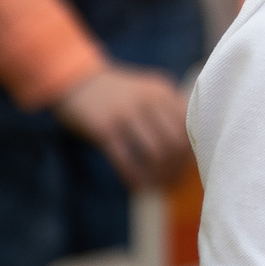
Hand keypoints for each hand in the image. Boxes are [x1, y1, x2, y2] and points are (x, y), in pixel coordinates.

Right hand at [54, 64, 192, 189]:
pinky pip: (127, 160)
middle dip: (175, 166)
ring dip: (157, 175)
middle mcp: (148, 100)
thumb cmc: (116, 92)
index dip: (189, 150)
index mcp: (162, 91)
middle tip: (171, 180)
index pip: (188, 125)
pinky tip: (136, 185)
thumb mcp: (147, 90)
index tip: (184, 165)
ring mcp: (126, 114)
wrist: (75, 80)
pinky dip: (135, 177)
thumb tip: (188, 151)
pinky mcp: (104, 129)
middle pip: (175, 142)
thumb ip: (168, 111)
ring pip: (155, 153)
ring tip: (155, 185)